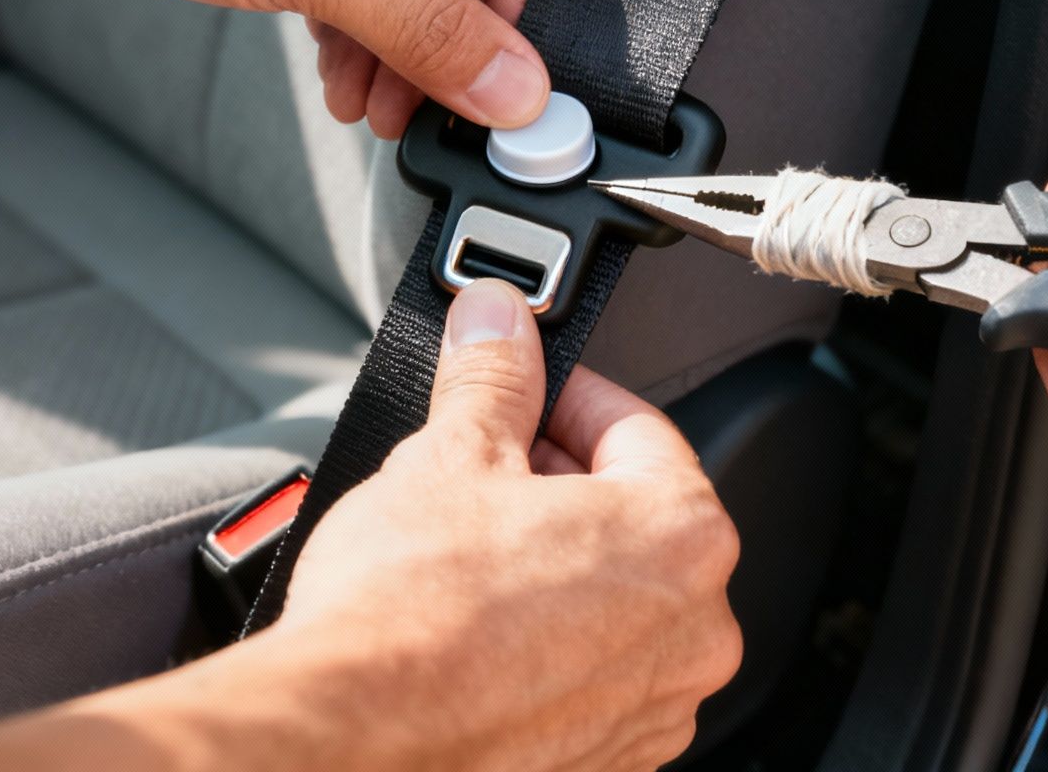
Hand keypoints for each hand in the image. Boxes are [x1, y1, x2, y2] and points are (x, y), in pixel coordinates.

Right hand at [267, 279, 742, 769]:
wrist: (353, 739)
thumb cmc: (409, 614)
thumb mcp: (450, 454)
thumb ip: (492, 376)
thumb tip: (498, 320)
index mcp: (681, 535)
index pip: (635, 426)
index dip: (562, 396)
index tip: (517, 388)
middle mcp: (694, 631)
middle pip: (628, 518)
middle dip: (552, 483)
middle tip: (474, 470)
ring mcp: (654, 708)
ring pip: (610, 603)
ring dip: (549, 570)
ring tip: (464, 557)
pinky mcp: (606, 763)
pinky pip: (586, 678)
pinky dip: (542, 649)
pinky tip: (471, 633)